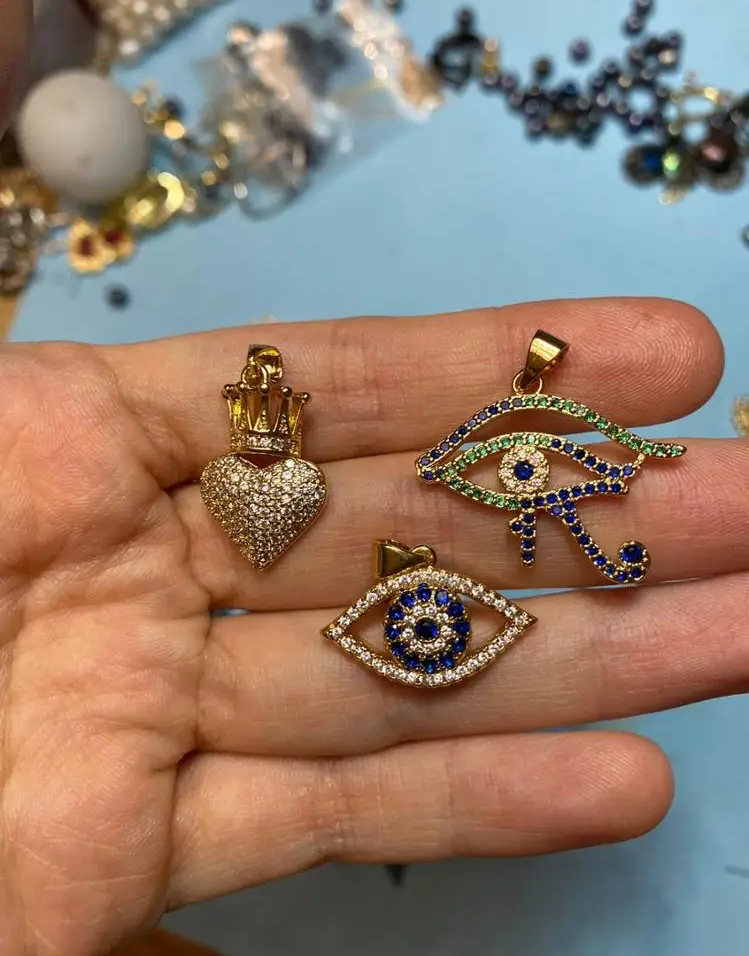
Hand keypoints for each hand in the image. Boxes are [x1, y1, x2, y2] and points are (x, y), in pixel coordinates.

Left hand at [0, 299, 739, 955]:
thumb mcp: (6, 431)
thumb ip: (121, 397)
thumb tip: (289, 360)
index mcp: (101, 444)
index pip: (338, 391)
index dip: (502, 370)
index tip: (666, 359)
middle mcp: (155, 566)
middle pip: (405, 534)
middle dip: (584, 517)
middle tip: (747, 500)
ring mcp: (158, 709)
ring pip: (401, 676)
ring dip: (582, 662)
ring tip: (745, 628)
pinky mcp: (138, 849)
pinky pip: (327, 819)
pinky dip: (473, 809)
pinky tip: (622, 779)